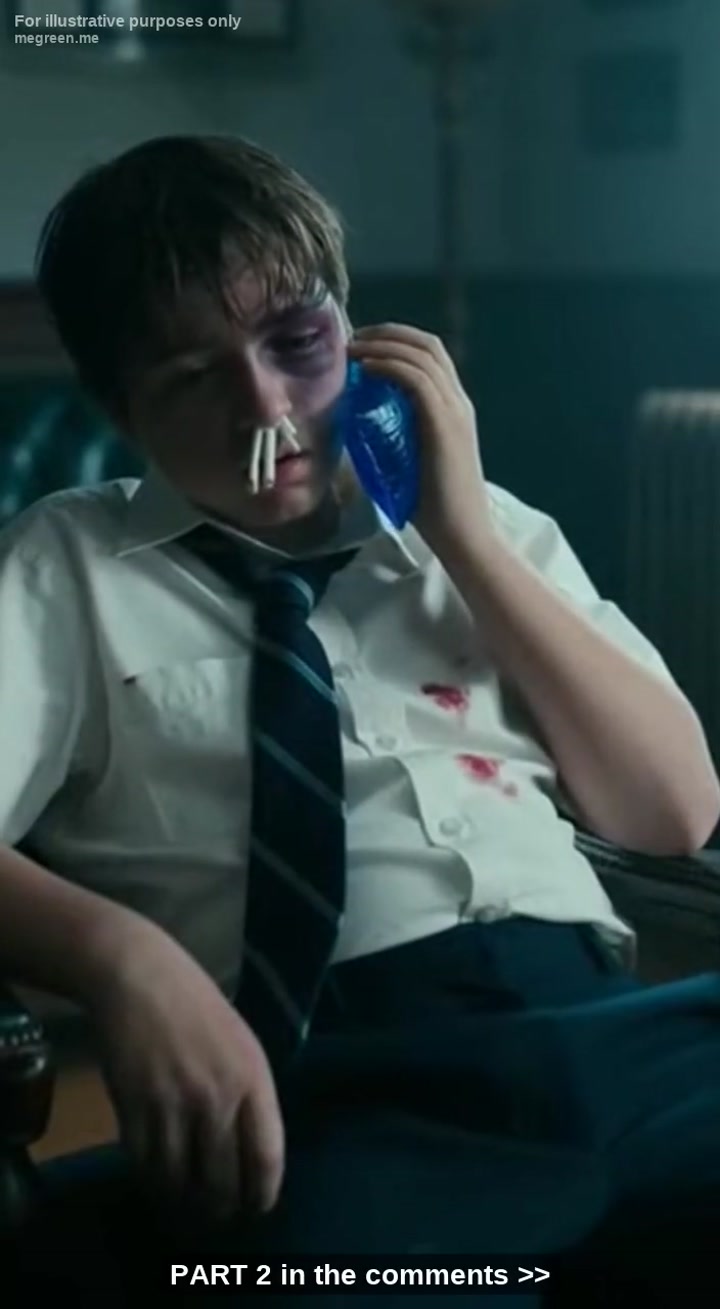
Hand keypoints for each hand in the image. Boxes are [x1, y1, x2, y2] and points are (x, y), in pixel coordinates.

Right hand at [87, 923, 283, 1219]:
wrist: (140, 977)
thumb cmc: (197, 1006)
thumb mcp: (243, 1045)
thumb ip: (250, 1096)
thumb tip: (252, 1153)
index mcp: (253, 1078)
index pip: (266, 1157)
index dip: (261, 1194)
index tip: (254, 1207)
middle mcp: (217, 1097)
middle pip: (222, 1180)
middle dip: (219, 1206)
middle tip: (215, 1212)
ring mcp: (174, 1104)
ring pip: (179, 1180)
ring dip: (181, 1199)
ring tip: (183, 1200)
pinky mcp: (134, 1107)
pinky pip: (144, 1163)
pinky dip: (150, 1178)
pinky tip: (155, 1176)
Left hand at [347, 323, 490, 554]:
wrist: (463, 533)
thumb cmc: (435, 508)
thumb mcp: (409, 462)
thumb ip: (394, 437)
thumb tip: (358, 424)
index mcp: (454, 408)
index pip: (430, 356)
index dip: (396, 341)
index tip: (362, 346)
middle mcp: (459, 402)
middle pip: (428, 345)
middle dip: (388, 333)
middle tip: (353, 339)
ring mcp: (455, 411)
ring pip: (422, 355)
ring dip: (383, 345)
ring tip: (352, 350)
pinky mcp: (445, 424)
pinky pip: (417, 379)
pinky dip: (388, 366)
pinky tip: (365, 369)